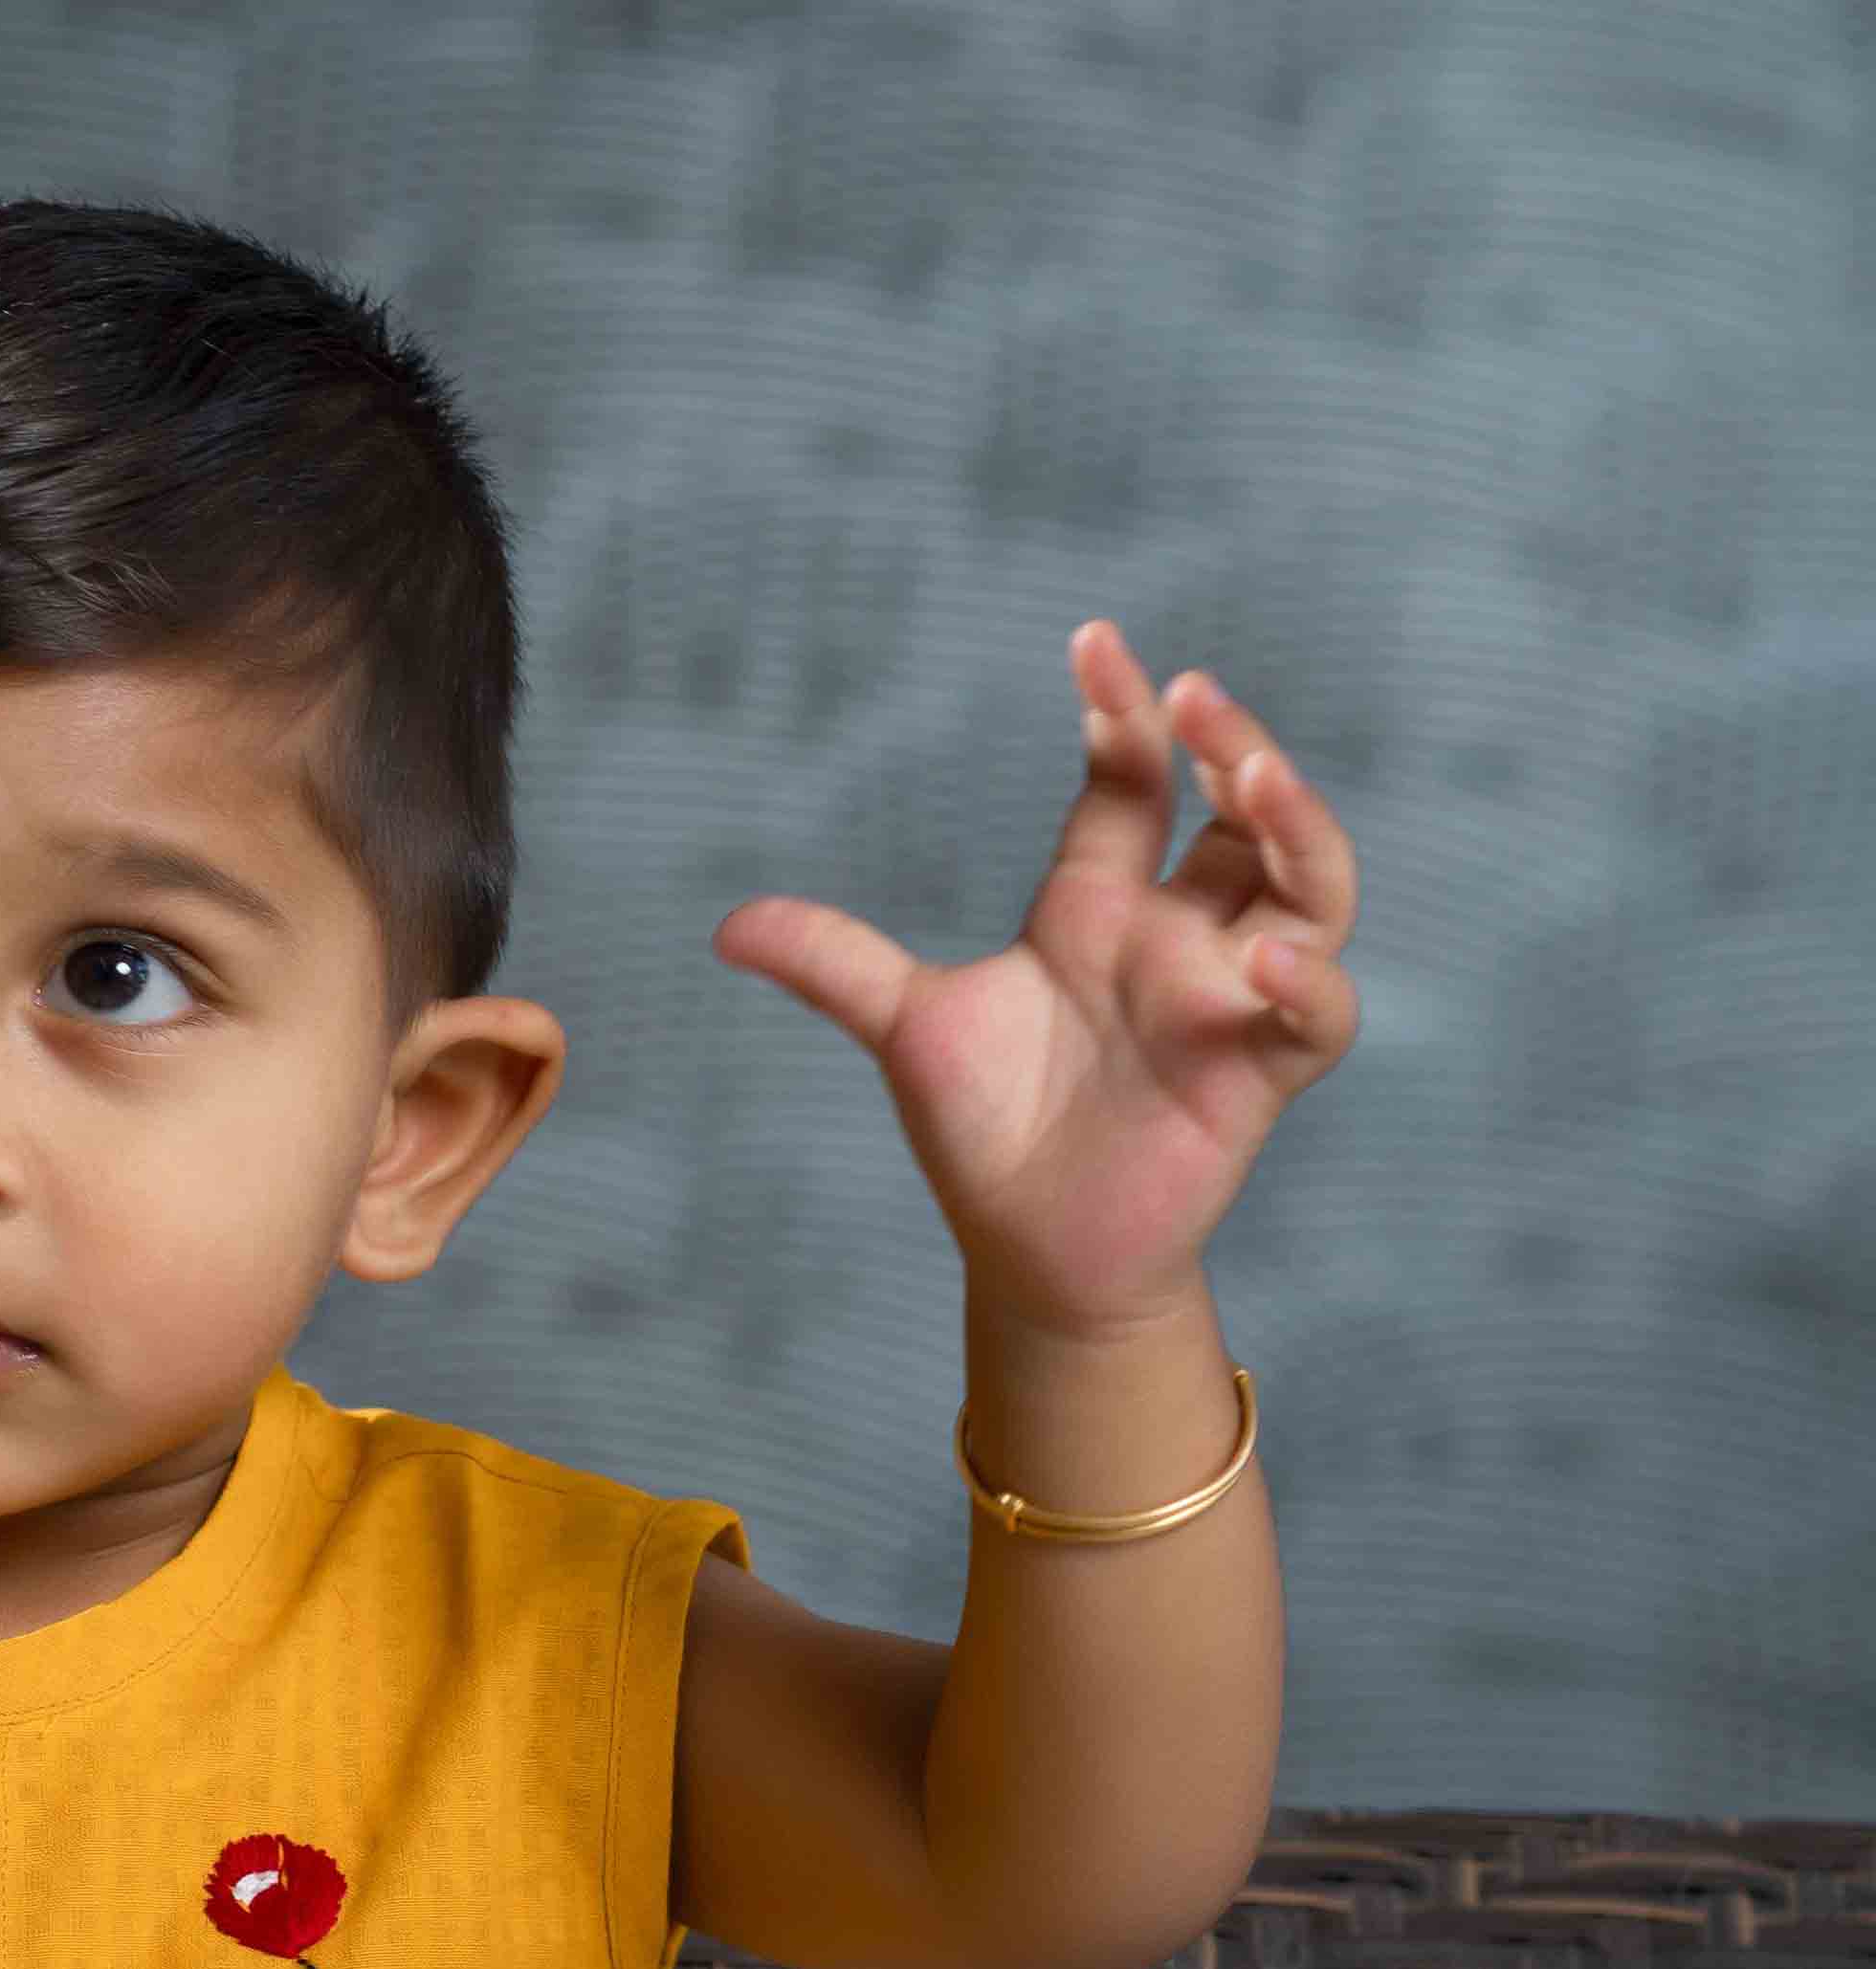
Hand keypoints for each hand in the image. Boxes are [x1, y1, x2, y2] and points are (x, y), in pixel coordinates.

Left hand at [709, 619, 1360, 1338]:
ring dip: (1297, 825)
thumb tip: (724, 926)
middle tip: (1192, 694)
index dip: (1121, 714)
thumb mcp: (906, 1029)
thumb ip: (833, 963)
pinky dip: (1309, 983)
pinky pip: (1317, 1017)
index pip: (1128, 783)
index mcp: (1097, 908)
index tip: (1092, 642)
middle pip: (1241, 814)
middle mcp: (1177, 938)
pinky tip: (1262, 958)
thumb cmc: (986, 1133)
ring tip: (1251, 780)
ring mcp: (1227, 1000)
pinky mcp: (1256, 1075)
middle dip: (1232, 746)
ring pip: (1312, 886)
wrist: (1027, 1254)